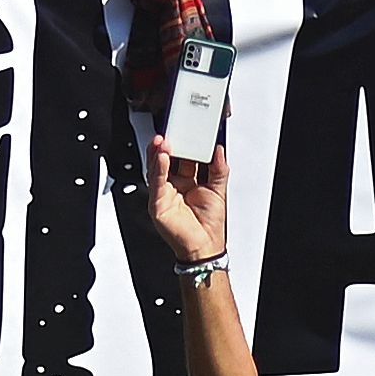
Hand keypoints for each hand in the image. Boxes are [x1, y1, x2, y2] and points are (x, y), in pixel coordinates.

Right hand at [145, 141, 234, 267]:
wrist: (205, 247)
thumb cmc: (209, 223)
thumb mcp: (218, 189)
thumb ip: (219, 168)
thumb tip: (219, 149)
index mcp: (187, 179)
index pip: (181, 155)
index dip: (183, 143)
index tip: (186, 129)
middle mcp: (173, 184)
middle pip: (166, 159)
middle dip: (167, 144)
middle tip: (172, 130)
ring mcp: (164, 193)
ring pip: (156, 167)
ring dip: (158, 153)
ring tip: (163, 141)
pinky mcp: (157, 203)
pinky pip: (156, 183)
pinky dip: (157, 169)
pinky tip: (161, 158)